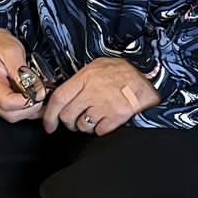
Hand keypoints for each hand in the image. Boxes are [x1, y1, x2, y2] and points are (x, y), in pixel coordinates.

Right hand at [0, 28, 44, 121]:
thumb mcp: (12, 52)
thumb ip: (22, 72)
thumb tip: (34, 89)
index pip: (7, 102)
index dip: (25, 101)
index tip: (38, 92)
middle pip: (9, 114)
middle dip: (29, 109)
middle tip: (41, 95)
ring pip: (12, 116)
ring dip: (29, 110)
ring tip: (40, 96)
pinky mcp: (2, 98)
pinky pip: (14, 110)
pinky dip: (27, 108)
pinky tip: (36, 98)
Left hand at [42, 57, 158, 135]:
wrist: (149, 78)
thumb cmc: (123, 71)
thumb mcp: (97, 66)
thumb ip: (79, 80)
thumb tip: (63, 96)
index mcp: (85, 78)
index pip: (59, 98)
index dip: (49, 115)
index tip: (48, 125)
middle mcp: (92, 93)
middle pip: (67, 116)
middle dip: (69, 122)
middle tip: (75, 119)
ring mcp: (104, 106)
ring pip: (82, 126)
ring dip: (85, 126)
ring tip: (94, 117)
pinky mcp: (116, 118)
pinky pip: (99, 131)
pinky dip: (100, 129)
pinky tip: (106, 120)